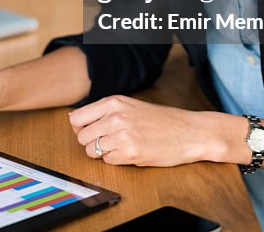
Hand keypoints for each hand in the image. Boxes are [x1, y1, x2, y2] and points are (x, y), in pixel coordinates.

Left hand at [68, 95, 214, 166]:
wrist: (190, 132)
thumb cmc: (162, 120)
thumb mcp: (130, 106)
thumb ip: (105, 111)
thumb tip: (74, 120)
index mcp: (113, 102)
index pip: (76, 118)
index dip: (80, 128)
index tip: (90, 131)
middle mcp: (114, 117)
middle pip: (82, 137)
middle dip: (91, 142)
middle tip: (109, 142)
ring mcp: (122, 135)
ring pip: (92, 151)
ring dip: (104, 152)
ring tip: (122, 146)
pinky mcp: (130, 153)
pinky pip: (108, 161)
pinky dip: (116, 160)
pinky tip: (131, 153)